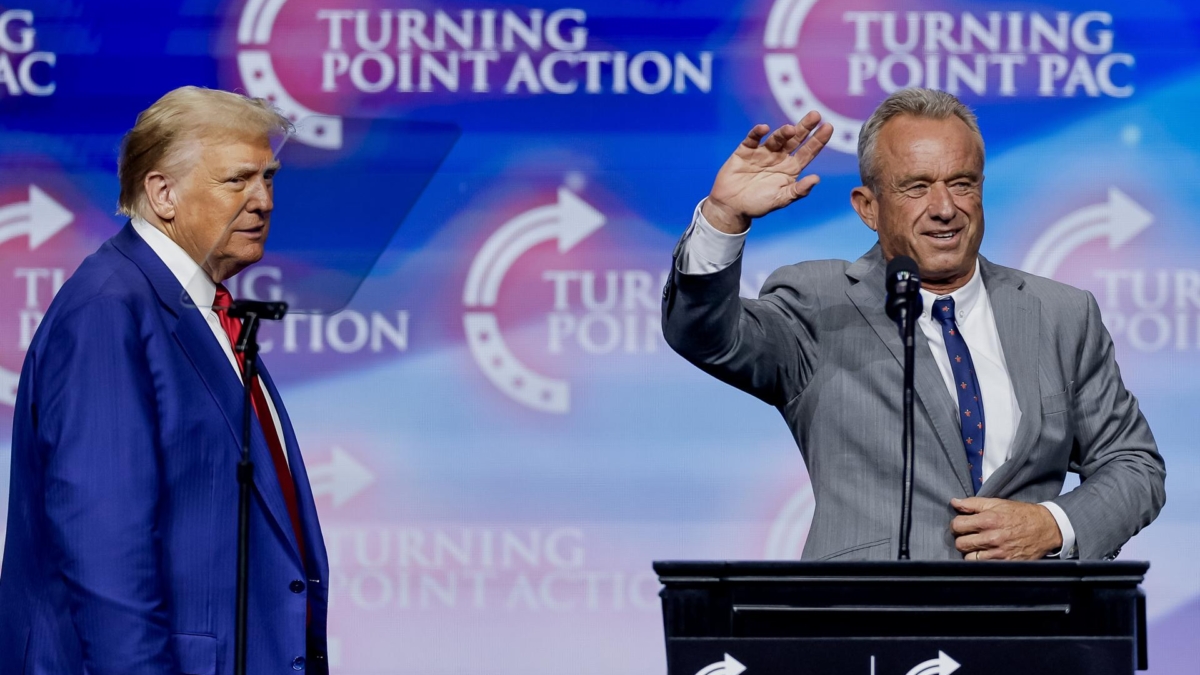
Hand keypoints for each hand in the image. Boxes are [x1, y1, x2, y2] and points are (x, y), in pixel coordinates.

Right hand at [703, 111, 833, 233]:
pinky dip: (758, 132)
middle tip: (815, 114)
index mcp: (790, 168)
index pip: (808, 152)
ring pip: (776, 138)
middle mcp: (779, 157)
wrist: (731, 207)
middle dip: (805, 127)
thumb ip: (798, 190)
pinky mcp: (745, 150)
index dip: (818, 140)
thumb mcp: (781, 199)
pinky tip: (764, 129)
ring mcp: (762, 152)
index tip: (828, 127)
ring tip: (790, 129)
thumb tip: (816, 179)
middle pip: (795, 139)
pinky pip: (753, 138)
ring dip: (783, 132)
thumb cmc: (758, 204)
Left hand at [950, 497, 1062, 560]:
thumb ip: (973, 503)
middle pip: (960, 543)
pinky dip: (981, 561)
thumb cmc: (1021, 514)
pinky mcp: (1006, 564)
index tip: (961, 525)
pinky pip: (983, 567)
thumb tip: (954, 502)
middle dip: (962, 539)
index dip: (956, 525)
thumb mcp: (997, 503)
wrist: (1046, 528)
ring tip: (978, 546)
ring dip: (970, 552)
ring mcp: (999, 553)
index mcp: (988, 520)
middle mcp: (992, 538)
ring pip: (969, 558)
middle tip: (969, 536)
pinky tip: (986, 554)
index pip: (957, 525)